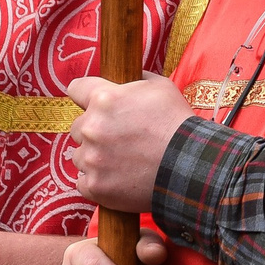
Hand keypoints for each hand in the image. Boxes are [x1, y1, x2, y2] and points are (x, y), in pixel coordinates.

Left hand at [63, 75, 192, 214]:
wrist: (189, 166)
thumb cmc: (176, 124)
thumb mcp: (161, 87)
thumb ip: (135, 80)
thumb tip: (125, 80)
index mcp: (104, 99)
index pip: (75, 89)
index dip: (85, 95)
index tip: (92, 103)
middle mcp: (91, 127)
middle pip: (77, 127)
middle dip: (94, 130)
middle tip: (118, 138)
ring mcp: (91, 159)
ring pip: (80, 155)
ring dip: (95, 157)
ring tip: (121, 161)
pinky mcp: (95, 185)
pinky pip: (84, 181)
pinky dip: (98, 181)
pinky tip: (117, 178)